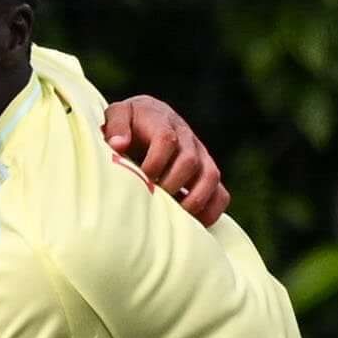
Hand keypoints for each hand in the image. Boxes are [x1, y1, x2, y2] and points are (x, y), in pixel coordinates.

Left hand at [106, 95, 226, 225]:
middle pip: (189, 161)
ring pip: (211, 177)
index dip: (154, 163)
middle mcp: (187, 138)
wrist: (147, 120)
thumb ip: (116, 125)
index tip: (141, 178)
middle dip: (170, 184)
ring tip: (173, 215)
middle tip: (153, 197)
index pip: (166, 140)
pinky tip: (190, 223)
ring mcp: (201, 157)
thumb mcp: (118, 114)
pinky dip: (210, 212)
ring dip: (193, 200)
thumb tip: (119, 145)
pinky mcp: (208, 175)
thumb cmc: (129, 123)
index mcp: (164, 122)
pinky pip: (221, 195)